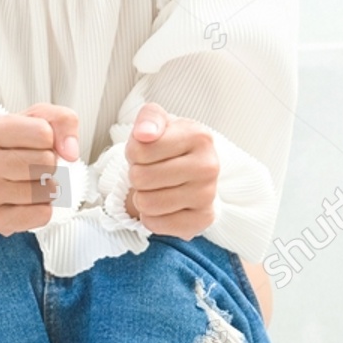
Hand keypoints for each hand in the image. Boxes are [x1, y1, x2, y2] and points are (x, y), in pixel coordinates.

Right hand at [0, 104, 79, 235]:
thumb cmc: (8, 145)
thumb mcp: (33, 119)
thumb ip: (62, 121)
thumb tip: (71, 153)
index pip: (44, 134)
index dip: (48, 138)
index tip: (34, 142)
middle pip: (46, 162)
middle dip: (49, 162)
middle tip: (32, 163)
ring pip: (46, 191)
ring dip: (47, 186)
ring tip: (29, 181)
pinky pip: (42, 215)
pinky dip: (43, 207)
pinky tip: (28, 200)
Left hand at [124, 102, 218, 239]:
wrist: (188, 172)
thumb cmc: (168, 145)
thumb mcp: (157, 122)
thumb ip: (148, 119)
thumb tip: (144, 134)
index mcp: (199, 136)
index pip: (139, 150)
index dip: (133, 153)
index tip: (145, 152)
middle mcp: (209, 166)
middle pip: (141, 178)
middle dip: (136, 176)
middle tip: (149, 172)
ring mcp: (208, 195)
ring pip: (147, 203)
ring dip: (142, 197)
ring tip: (155, 188)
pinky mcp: (202, 220)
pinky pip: (156, 224)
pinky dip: (151, 217)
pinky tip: (162, 207)